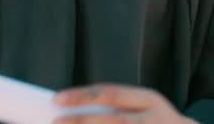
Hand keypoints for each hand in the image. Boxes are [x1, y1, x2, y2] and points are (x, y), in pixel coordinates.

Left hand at [53, 84, 197, 123]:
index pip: (109, 93)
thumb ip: (116, 108)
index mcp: (149, 100)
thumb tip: (75, 109)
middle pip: (113, 120)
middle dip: (82, 121)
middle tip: (55, 122)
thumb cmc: (158, 123)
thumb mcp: (144, 108)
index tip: (56, 99)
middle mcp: (153, 119)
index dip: (82, 96)